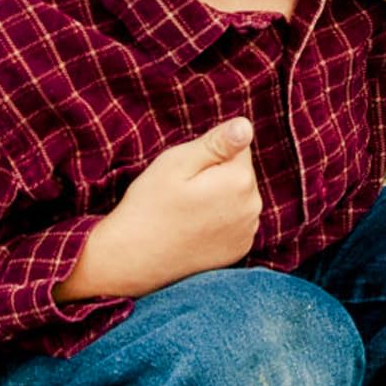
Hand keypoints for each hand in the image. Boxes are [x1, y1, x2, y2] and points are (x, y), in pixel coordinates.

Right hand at [53, 119, 261, 301]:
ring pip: (238, 196)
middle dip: (216, 173)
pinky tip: (193, 228)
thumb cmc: (150, 205)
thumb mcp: (176, 163)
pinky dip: (219, 220)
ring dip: (219, 197)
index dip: (209, 152)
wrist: (132, 260)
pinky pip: (235, 220)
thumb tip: (246, 126)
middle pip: (240, 171)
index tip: (186, 171)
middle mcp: (253, 206)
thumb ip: (216, 143)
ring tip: (185, 211)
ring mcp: (248, 231)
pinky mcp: (239, 249)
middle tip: (182, 191)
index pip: (238, 144)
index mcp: (239, 179)